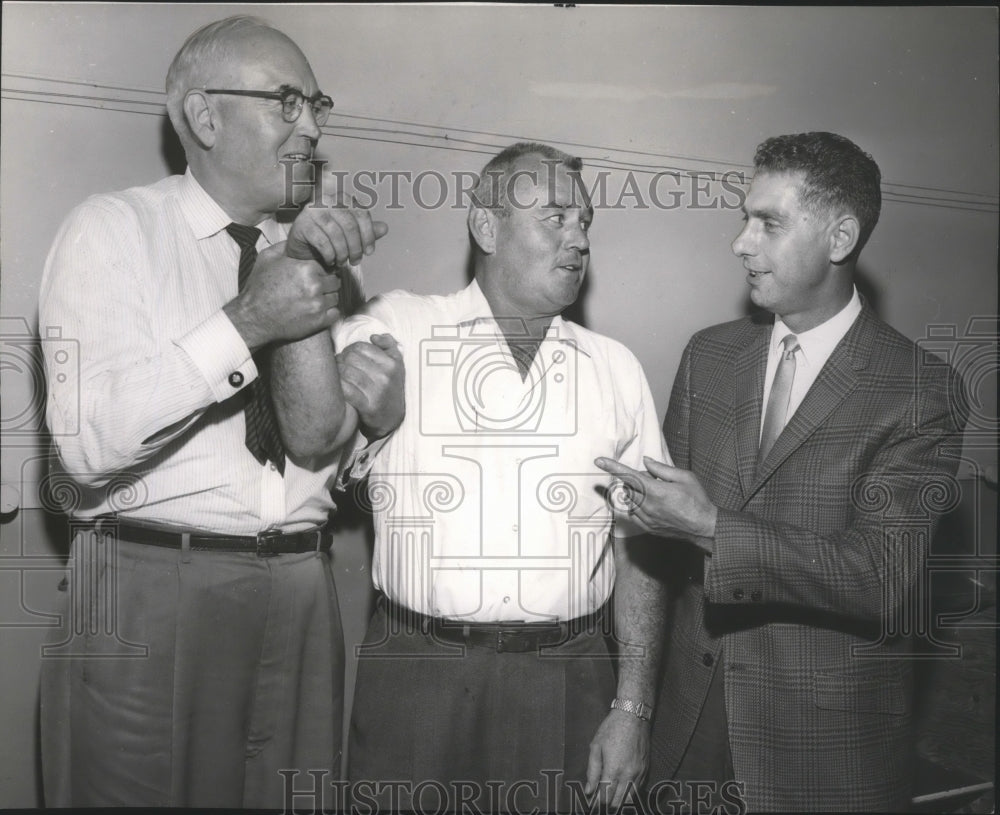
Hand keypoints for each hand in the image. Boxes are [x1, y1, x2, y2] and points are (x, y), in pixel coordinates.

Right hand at [225, 244, 340, 349]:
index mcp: (306, 268)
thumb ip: (286, 246)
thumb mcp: (267, 257)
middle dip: (327, 283)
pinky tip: (318, 310)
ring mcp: (318, 304)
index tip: (315, 275)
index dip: (322, 270)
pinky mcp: (318, 321)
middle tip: (315, 288)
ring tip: (314, 299)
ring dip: (328, 297)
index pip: (327, 265)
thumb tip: (299, 239)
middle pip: (335, 281)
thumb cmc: (259, 286)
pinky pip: (335, 313)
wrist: (253, 316)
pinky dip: (329, 312)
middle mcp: (315, 285)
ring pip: (336, 297)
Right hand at [286, 191, 387, 266]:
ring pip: (336, 234)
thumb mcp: (350, 235)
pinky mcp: (302, 224)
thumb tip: (385, 228)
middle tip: (356, 262)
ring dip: (342, 253)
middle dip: (356, 247)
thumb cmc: (329, 237)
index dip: (368, 235)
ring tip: (342, 263)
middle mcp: (327, 200)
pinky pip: (322, 242)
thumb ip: (366, 231)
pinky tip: (331, 261)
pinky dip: (330, 255)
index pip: (361, 214)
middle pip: (350, 225)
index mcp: (342, 199)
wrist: (303, 246)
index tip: (369, 252)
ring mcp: (313, 211)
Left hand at [337, 333, 404, 438]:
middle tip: (338, 365)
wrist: (392, 418)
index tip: (346, 356)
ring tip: (335, 375)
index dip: (348, 350)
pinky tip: (337, 387)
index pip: (360, 347)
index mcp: (391, 363)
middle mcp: (386, 376)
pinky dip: (338, 386)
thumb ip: (388, 345)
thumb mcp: (396, 364)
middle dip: (340, 360)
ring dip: (336, 372)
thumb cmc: (390, 387)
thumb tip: (373, 337)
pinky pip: (347, 390)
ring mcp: (377, 392)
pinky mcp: (369, 407)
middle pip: (351, 358)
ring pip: (347, 372)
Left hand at [585, 711, 648, 809]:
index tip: (592, 804)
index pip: (605, 797)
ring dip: (620, 802)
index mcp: (613, 769)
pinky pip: (638, 789)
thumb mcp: (596, 746)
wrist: (633, 716)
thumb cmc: (612, 728)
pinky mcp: (646, 770)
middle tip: (600, 801)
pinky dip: (630, 794)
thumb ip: (592, 771)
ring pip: (630, 799)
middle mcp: (628, 775)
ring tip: (611, 799)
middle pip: (618, 802)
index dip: (597, 803)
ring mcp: (639, 773)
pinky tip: (622, 791)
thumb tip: (589, 790)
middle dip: (608, 804)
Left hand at [595, 456, 717, 544]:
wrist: (705, 527)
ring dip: (637, 494)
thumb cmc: (697, 500)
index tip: (598, 461)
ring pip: (630, 500)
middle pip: (628, 487)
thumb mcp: (684, 477)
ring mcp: (646, 518)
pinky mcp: (648, 528)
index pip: (629, 476)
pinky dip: (638, 506)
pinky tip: (653, 505)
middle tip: (655, 481)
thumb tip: (646, 461)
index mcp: (656, 491)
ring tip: (657, 495)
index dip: (612, 467)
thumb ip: (662, 469)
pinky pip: (633, 513)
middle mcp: (648, 506)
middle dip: (637, 480)